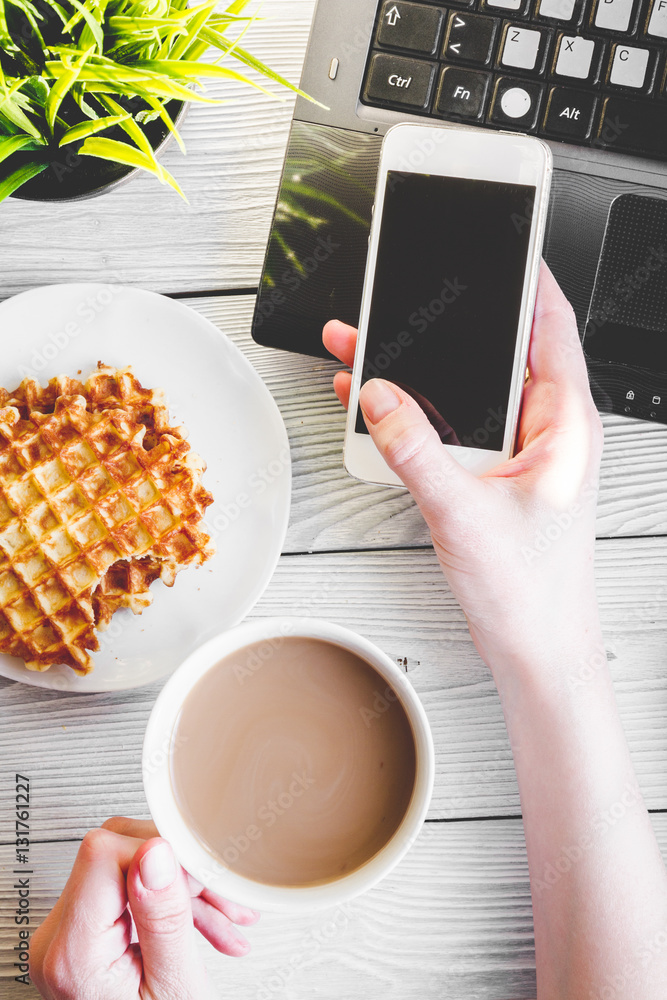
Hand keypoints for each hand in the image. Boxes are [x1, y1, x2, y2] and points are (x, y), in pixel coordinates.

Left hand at [30, 817, 258, 999]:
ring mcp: (67, 937)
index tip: (198, 878)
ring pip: (127, 866)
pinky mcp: (84, 935)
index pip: (104, 854)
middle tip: (218, 901)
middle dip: (180, 871)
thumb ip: (165, 918)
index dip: (160, 855)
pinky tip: (208, 926)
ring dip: (183, 887)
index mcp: (73, 953)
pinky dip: (170, 902)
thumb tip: (156, 850)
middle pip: (116, 853)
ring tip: (224, 922)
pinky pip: (127, 891)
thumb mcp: (174, 988)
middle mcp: (57, 940)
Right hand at [323, 261, 603, 677]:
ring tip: (366, 346)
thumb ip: (415, 450)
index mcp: (565, 425)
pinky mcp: (493, 476)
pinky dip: (416, 415)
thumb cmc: (532, 591)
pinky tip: (375, 405)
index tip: (500, 244)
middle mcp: (546, 432)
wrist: (536, 648)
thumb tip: (379, 396)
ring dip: (420, 372)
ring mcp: (519, 455)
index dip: (526, 280)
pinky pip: (452, 430)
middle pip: (496, 355)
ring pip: (466, 392)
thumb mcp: (464, 512)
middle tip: (403, 297)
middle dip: (446, 326)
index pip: (550, 327)